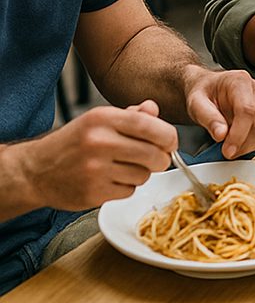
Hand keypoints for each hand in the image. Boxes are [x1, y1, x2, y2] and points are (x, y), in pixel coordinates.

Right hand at [18, 100, 176, 209]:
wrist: (35, 171)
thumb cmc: (73, 143)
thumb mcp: (99, 120)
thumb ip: (131, 115)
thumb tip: (154, 109)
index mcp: (102, 118)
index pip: (150, 126)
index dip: (168, 136)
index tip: (171, 142)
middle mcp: (98, 142)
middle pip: (153, 154)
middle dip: (161, 159)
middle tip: (157, 159)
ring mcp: (95, 169)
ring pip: (143, 175)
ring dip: (142, 173)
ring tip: (125, 167)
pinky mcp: (92, 193)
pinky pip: (129, 191)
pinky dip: (127, 187)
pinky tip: (112, 180)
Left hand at [182, 66, 254, 159]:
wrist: (209, 89)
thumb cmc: (204, 93)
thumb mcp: (196, 103)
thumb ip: (208, 117)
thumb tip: (221, 134)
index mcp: (240, 81)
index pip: (247, 110)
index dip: (239, 133)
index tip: (228, 150)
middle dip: (243, 142)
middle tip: (226, 152)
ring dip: (247, 145)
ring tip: (229, 147)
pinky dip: (251, 144)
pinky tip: (237, 144)